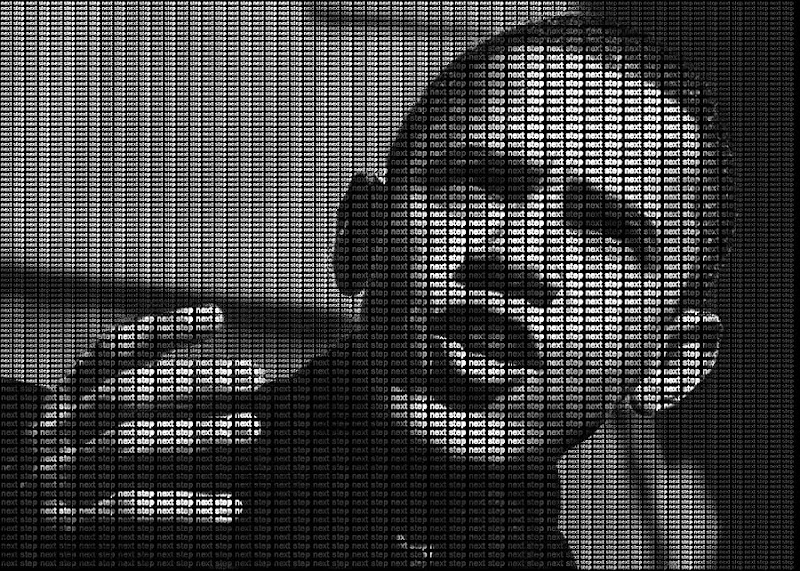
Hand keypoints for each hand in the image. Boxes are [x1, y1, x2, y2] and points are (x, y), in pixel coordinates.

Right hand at [25, 306, 264, 528]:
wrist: (11, 520)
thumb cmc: (77, 459)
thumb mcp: (97, 417)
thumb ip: (148, 394)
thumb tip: (228, 378)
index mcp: (71, 391)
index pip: (118, 347)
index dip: (167, 329)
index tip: (220, 316)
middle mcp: (60, 423)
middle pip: (132, 389)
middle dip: (198, 380)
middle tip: (255, 376)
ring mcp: (58, 468)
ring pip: (130, 441)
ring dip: (199, 432)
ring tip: (255, 426)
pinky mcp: (64, 518)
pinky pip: (131, 507)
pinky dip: (187, 507)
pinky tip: (233, 506)